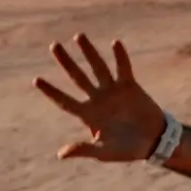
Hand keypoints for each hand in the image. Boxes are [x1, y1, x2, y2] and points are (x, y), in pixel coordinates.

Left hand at [33, 33, 163, 161]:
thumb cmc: (128, 150)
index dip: (51, 91)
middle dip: (66, 62)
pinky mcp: (129, 86)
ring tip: (78, 36)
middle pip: (77, 77)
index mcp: (89, 115)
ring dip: (89, 52)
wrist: (154, 142)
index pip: (65, 101)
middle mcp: (98, 99)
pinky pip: (123, 68)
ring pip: (97, 67)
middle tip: (53, 46)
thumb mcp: (104, 152)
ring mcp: (113, 91)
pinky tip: (114, 43)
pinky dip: (120, 56)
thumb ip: (84, 149)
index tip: (36, 80)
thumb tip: (61, 154)